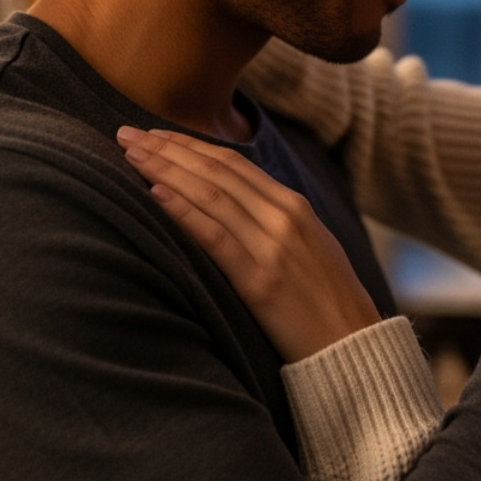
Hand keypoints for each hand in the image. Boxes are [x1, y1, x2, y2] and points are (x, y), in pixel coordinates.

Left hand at [116, 126, 381, 361]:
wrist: (355, 346)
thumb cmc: (327, 302)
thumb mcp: (308, 246)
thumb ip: (273, 221)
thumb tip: (230, 204)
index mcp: (294, 205)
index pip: (232, 162)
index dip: (188, 145)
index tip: (153, 134)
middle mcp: (284, 216)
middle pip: (215, 170)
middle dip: (167, 149)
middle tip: (125, 133)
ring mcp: (273, 246)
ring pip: (211, 194)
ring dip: (165, 170)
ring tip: (130, 155)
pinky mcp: (261, 281)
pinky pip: (216, 238)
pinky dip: (184, 212)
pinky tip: (156, 194)